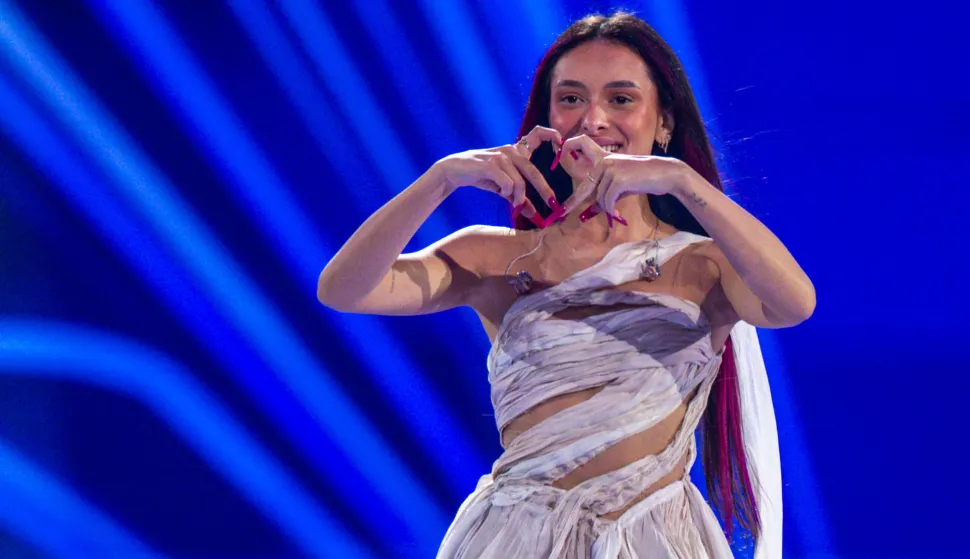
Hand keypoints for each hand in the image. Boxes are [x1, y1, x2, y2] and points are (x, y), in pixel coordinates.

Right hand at [433, 126, 561, 222]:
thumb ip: (517, 198)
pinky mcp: (490, 164)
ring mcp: (500, 156)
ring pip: (519, 181)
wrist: (456, 170)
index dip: (551, 135)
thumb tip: (532, 214)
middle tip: (552, 204)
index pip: (537, 134)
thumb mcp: (502, 187)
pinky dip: (508, 193)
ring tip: (515, 204)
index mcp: (516, 151)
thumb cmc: (482, 176)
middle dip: (544, 190)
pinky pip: (507, 183)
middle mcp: (510, 150)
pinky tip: (503, 194)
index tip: (562, 142)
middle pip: (533, 170)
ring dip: (519, 196)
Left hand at [555, 134, 691, 224]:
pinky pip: (607, 201)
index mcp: (604, 156)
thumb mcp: (620, 186)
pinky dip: (611, 210)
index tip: (559, 154)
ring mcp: (610, 168)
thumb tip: (589, 212)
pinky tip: (617, 213)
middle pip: (585, 185)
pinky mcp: (617, 179)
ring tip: (616, 210)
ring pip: (599, 197)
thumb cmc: (642, 179)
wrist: (665, 174)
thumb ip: (603, 195)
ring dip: (607, 208)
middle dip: (573, 201)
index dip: (569, 146)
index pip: (582, 142)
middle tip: (562, 212)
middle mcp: (605, 160)